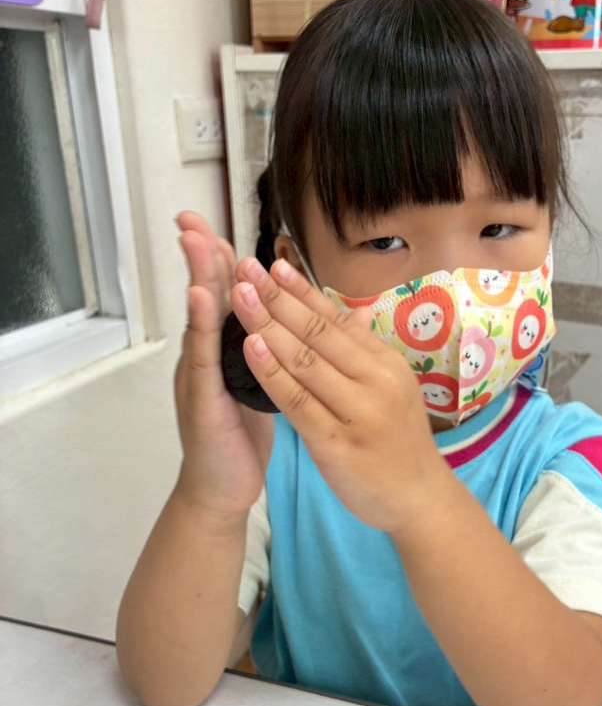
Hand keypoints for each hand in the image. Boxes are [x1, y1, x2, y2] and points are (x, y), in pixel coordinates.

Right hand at [173, 212, 272, 517]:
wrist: (222, 487)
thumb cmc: (240, 435)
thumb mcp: (262, 385)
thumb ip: (272, 351)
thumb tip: (307, 321)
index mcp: (226, 350)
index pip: (225, 296)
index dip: (220, 259)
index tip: (214, 223)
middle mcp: (207, 356)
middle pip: (205, 296)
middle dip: (199, 255)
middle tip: (190, 218)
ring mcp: (200, 375)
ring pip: (200, 318)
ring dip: (198, 276)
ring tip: (195, 240)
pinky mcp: (201, 398)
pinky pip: (203, 357)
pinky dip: (201, 324)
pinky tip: (201, 298)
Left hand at [229, 256, 453, 533]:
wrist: (420, 499)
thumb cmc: (399, 444)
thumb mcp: (392, 390)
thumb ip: (364, 355)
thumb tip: (348, 314)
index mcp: (386, 365)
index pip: (338, 319)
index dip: (302, 291)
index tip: (273, 264)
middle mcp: (375, 381)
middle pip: (318, 332)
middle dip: (278, 297)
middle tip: (245, 268)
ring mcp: (358, 412)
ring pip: (305, 361)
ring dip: (268, 325)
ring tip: (239, 296)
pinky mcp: (338, 444)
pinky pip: (298, 402)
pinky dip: (272, 373)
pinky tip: (251, 348)